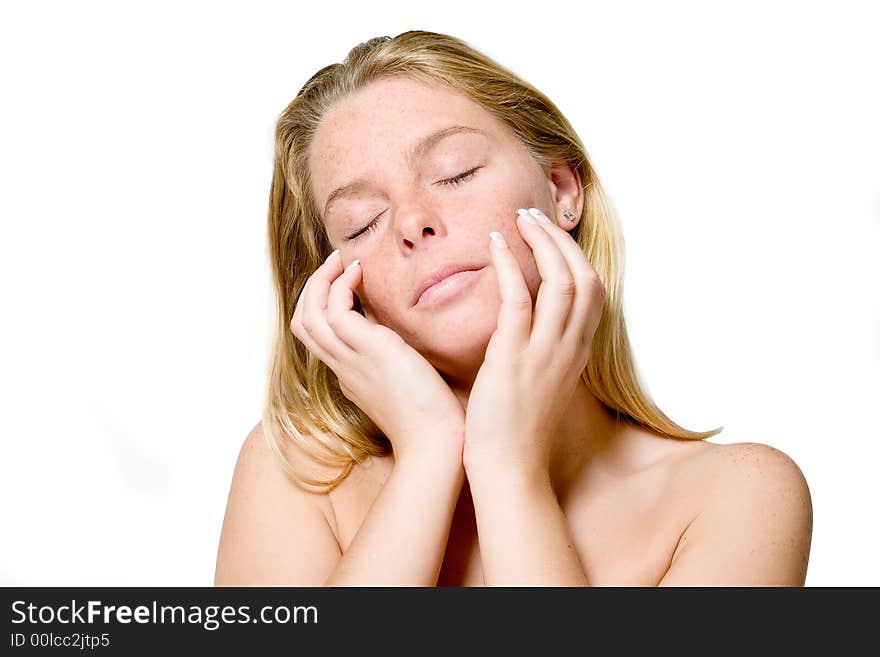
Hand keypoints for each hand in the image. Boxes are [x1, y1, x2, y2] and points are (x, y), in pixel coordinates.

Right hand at [291, 251, 464, 468]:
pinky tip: (361, 272)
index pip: (320, 338)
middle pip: (303, 324)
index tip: (348, 284)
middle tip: (336, 264)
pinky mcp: (369, 350)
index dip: (324, 306)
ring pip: (309, 315)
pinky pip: (336, 310)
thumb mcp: (409, 387)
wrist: (438, 443)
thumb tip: (408, 348)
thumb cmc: (435, 421)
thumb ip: (400, 366)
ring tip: (343, 260)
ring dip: (321, 280)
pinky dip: (342, 284)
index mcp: (351, 377)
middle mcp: (344, 368)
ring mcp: (352, 360)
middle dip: (313, 288)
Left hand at [463, 207, 605, 478]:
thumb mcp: (542, 383)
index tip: (549, 234)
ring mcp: (546, 353)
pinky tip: (496, 243)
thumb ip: (543, 351)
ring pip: (562, 282)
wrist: (509, 469)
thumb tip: (531, 326)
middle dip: (561, 239)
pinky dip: (511, 266)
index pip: (592, 291)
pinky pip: (520, 301)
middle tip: (532, 215)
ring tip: (518, 219)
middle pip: (584, 277)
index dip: (573, 256)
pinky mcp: (514, 359)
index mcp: (577, 353)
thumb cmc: (516, 429)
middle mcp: (570, 349)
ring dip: (542, 243)